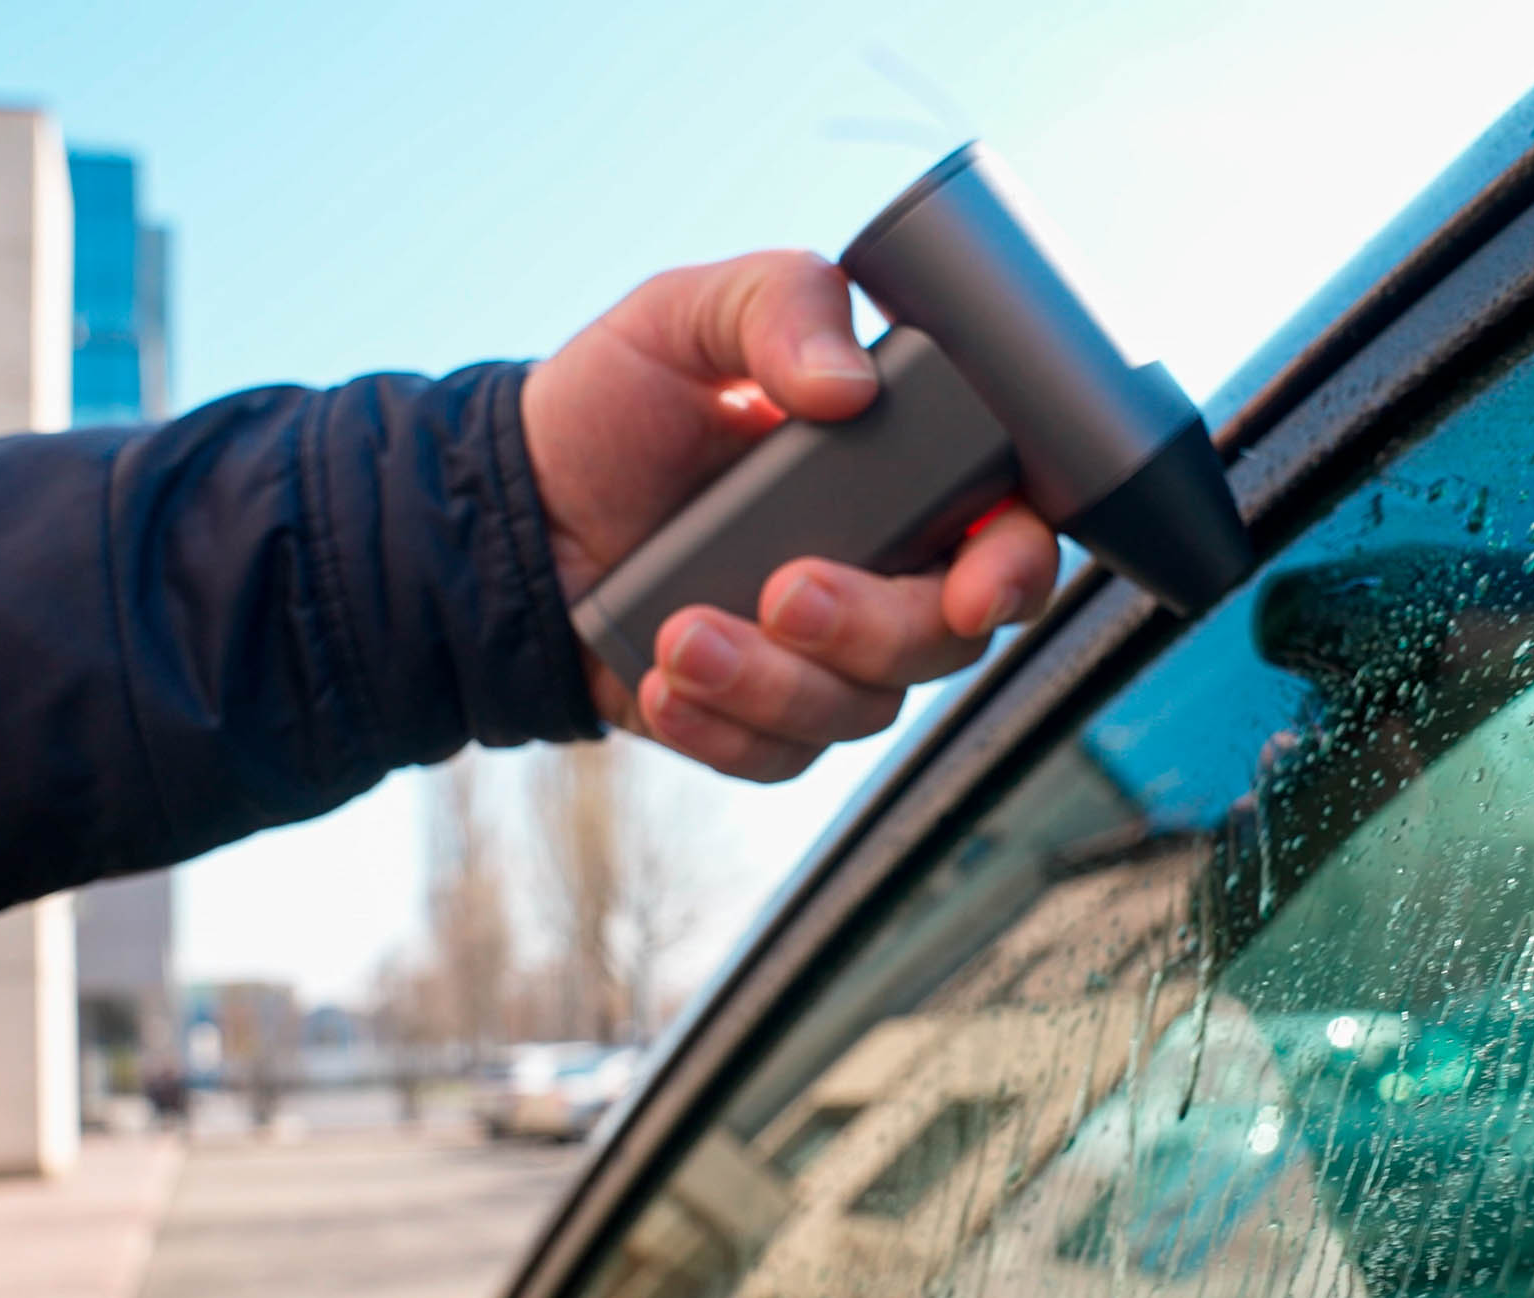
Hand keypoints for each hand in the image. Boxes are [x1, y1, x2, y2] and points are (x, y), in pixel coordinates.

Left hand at [520, 250, 1058, 781]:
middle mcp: (884, 572)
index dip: (1018, 569)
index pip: (1011, 532)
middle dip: (873, 629)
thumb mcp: (689, 313)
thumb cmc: (616, 402)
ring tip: (681, 637)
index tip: (976, 589)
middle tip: (785, 590)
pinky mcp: (759, 718)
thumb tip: (847, 385)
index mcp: (901, 474)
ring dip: (774, 684)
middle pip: (945, 640)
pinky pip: (779, 756)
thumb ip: (779, 304)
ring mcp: (826, 654)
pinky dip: (723, 731)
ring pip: (860, 709)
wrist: (515, 506)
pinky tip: (662, 686)